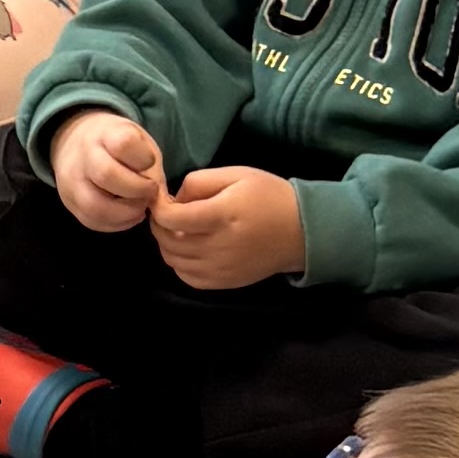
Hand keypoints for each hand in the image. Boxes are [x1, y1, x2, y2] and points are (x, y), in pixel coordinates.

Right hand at [48, 108, 163, 233]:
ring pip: (95, 206)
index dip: (144, 158)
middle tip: (149, 192)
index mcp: (104, 133)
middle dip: (137, 190)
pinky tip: (126, 216)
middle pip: (107, 175)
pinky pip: (91, 221)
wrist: (74, 144)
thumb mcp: (138, 142)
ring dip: (125, 214)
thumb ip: (150, 168)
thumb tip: (157, 201)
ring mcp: (71, 182)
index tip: (149, 163)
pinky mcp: (69, 203)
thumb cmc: (115, 144)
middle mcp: (83, 156)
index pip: (123, 143)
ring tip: (139, 209)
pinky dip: (115, 224)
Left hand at [152, 162, 306, 291]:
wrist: (300, 231)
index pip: (172, 219)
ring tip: (176, 229)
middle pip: (168, 241)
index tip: (160, 199)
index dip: (158, 208)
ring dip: (166, 244)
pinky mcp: (222, 283)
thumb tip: (173, 199)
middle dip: (159, 225)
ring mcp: (219, 269)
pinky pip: (186, 277)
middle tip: (166, 212)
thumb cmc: (268, 196)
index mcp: (222, 215)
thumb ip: (200, 182)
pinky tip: (188, 248)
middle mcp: (218, 246)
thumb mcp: (237, 174)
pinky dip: (179, 263)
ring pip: (173, 260)